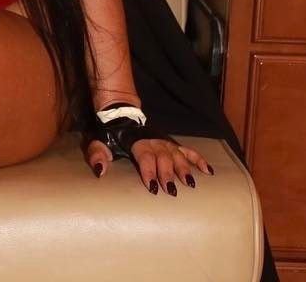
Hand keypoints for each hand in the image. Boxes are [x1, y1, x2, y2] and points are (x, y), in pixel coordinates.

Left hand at [84, 128, 215, 194]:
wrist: (121, 115)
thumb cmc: (111, 134)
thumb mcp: (99, 142)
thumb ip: (97, 154)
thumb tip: (100, 171)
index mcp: (137, 142)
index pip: (145, 156)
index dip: (149, 171)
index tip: (152, 187)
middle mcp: (154, 141)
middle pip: (163, 157)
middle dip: (167, 174)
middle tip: (171, 190)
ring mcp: (165, 142)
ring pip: (177, 154)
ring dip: (184, 168)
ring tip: (190, 184)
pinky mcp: (171, 143)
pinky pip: (188, 151)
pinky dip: (198, 160)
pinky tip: (208, 171)